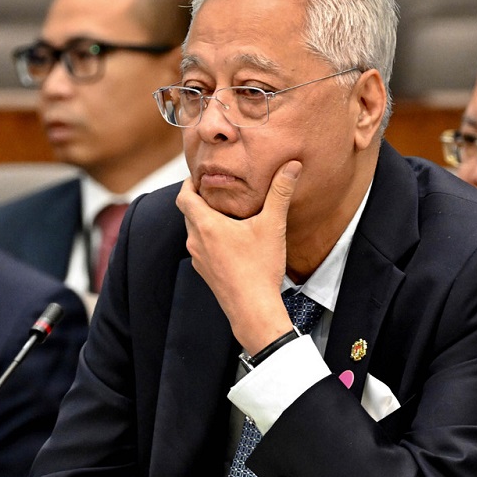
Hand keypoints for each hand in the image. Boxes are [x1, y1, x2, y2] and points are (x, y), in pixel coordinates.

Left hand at [176, 160, 301, 353]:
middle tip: (217, 189)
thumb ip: (280, 193)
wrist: (253, 310)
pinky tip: (230, 240)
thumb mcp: (272, 226)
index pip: (183, 196)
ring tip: (225, 212)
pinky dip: (209, 238)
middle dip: (200, 199)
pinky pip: (201, 248)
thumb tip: (292, 165)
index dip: (190, 182)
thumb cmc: (260, 268)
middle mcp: (196, 241)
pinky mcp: (205, 272)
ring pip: (194, 231)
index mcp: (206, 226)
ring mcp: (198, 259)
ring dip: (205, 219)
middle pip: (188, 212)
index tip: (202, 176)